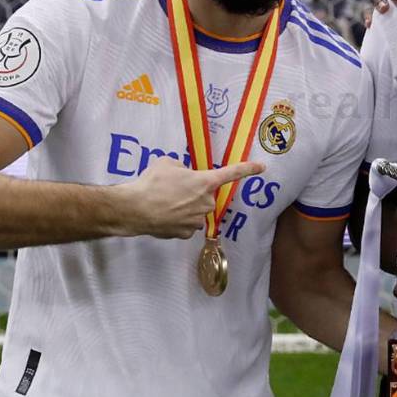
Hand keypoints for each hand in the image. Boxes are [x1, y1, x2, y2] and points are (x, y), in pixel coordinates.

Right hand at [114, 158, 264, 239]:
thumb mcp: (167, 163)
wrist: (135, 209)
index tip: (262, 168)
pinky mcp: (186, 233)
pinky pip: (185, 224)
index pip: (232, 173)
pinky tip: (163, 215)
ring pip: (195, 211)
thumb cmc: (151, 182)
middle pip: (205, 195)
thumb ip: (182, 168)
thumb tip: (183, 175)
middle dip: (193, 192)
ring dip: (184, 207)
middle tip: (171, 189)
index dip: (247, 169)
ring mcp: (197, 220)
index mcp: (205, 182)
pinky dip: (176, 220)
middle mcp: (206, 202)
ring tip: (163, 202)